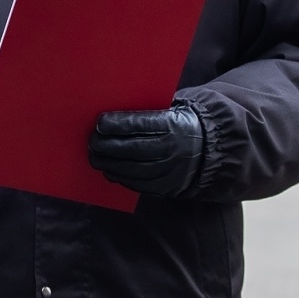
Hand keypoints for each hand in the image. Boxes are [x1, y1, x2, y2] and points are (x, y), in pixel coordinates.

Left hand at [88, 106, 203, 196]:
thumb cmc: (177, 124)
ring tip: (95, 158)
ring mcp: (170, 170)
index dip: (118, 124)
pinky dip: (121, 178)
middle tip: (92, 143)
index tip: (100, 123)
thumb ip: (146, 113)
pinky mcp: (166, 186)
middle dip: (108, 146)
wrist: (206, 149)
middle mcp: (172, 148)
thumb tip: (112, 117)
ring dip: (110, 164)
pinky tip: (110, 171)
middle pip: (134, 148)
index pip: (141, 124)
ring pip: (134, 169)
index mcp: (173, 125)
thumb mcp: (169, 111)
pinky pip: (139, 184)